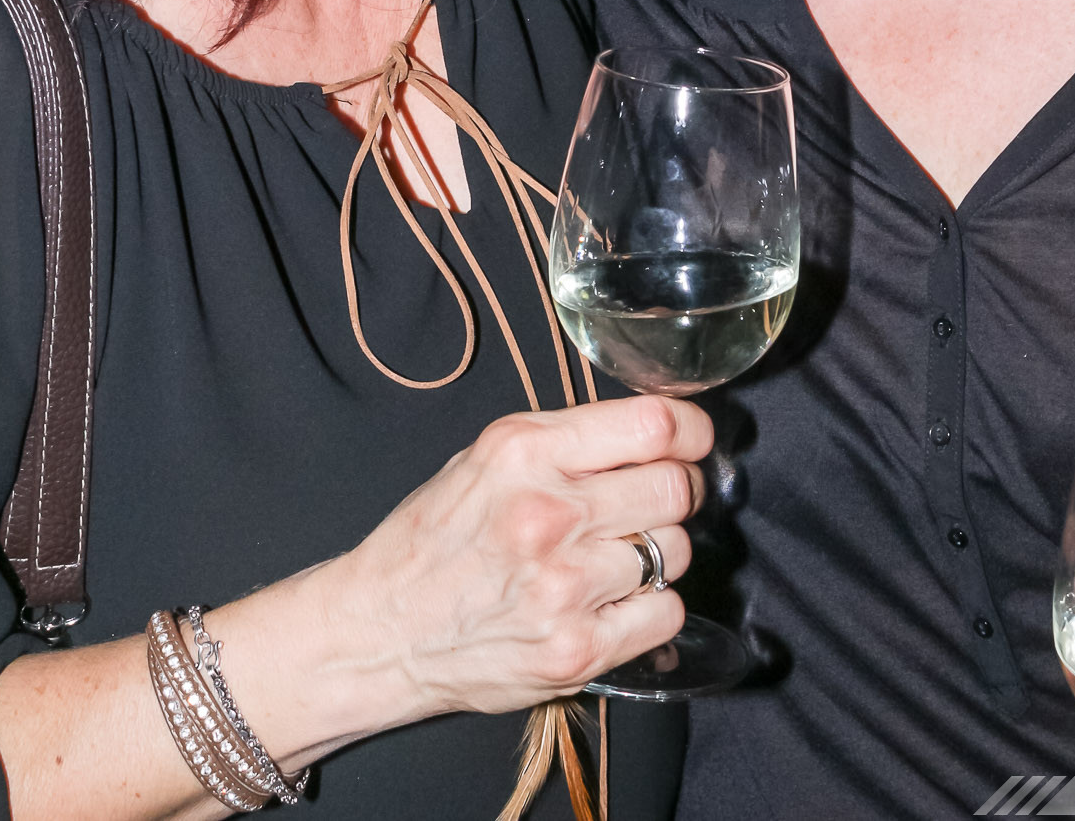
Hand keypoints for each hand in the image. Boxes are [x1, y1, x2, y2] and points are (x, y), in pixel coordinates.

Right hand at [341, 394, 710, 722]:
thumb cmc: (436, 538)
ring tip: (618, 557)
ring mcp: (565, 587)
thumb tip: (657, 433)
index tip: (695, 440)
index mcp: (525, 451)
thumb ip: (567, 442)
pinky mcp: (575, 651)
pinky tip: (616, 602)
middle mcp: (549, 514)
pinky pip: (664, 613)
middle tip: (659, 501)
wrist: (379, 630)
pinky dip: (653, 607)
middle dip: (679, 490)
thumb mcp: (487, 458)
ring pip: (675, 551)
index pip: (653, 424)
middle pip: (675, 487)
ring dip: (659, 552)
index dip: (692, 429)